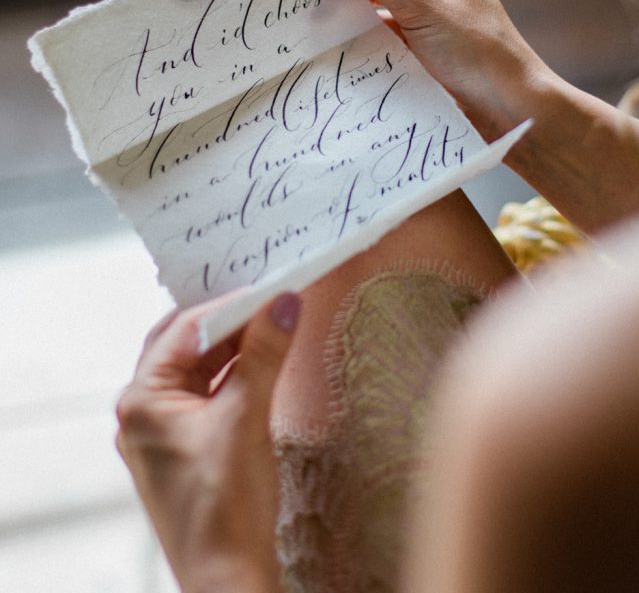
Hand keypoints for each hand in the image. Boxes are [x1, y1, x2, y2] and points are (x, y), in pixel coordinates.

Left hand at [116, 291, 300, 592]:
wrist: (228, 579)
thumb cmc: (224, 508)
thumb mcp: (246, 418)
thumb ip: (264, 354)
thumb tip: (283, 303)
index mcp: (141, 400)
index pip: (186, 329)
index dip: (231, 305)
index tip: (271, 288)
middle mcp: (144, 411)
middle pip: (187, 344)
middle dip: (231, 321)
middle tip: (273, 300)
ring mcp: (164, 430)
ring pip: (200, 368)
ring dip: (237, 347)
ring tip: (278, 324)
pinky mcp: (187, 447)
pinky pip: (209, 393)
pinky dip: (237, 374)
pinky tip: (266, 362)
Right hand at [317, 0, 553, 139]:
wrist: (511, 108)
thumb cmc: (477, 50)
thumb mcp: (423, 7)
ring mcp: (423, 21)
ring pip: (372, 10)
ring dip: (346, 16)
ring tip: (308, 24)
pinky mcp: (417, 52)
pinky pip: (379, 39)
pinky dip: (358, 42)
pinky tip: (334, 49)